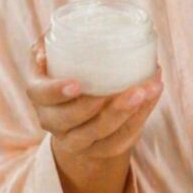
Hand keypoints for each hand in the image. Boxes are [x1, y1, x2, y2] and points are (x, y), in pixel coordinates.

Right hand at [27, 37, 163, 160]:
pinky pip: (121, 140)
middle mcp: (54, 123)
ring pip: (103, 135)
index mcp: (40, 97)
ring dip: (129, 113)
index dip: (57, 92)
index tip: (78, 84)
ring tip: (149, 90)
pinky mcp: (99, 149)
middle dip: (108, 109)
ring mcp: (76, 140)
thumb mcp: (56, 54)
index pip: (41, 96)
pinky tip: (152, 95)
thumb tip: (48, 49)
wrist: (77, 109)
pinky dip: (140, 117)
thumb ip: (54, 42)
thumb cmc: (67, 69)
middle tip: (134, 90)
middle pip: (78, 123)